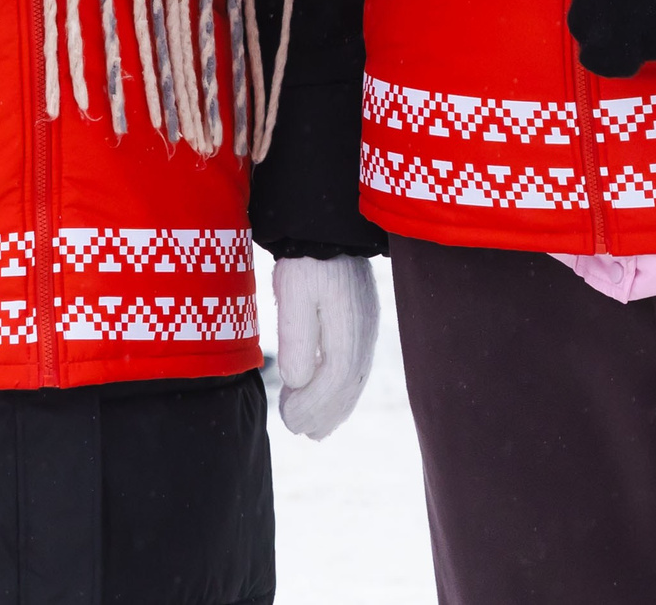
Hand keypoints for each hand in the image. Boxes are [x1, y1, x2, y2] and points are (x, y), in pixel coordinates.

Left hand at [272, 255, 378, 439]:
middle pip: (349, 385)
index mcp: (349, 326)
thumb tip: (298, 381)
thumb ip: (297, 336)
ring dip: (334, 406)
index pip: (335, 380)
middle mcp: (365, 330)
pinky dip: (343, 389)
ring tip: (312, 426)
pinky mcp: (362, 321)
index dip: (313, 406)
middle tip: (297, 429)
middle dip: (323, 413)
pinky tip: (328, 397)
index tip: (288, 420)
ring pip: (355, 378)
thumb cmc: (305, 259)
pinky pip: (356, 365)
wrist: (325, 226)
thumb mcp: (293, 292)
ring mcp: (367, 326)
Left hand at [568, 0, 655, 77]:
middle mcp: (649, 3)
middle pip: (606, 41)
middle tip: (600, 33)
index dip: (583, 17)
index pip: (589, 8)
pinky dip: (655, 42)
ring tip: (629, 29)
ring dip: (626, 44)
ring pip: (636, 50)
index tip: (585, 16)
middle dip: (599, 39)